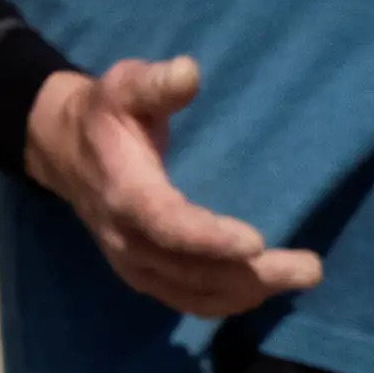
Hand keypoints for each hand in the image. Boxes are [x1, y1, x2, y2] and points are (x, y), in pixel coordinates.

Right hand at [18, 51, 314, 315]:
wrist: (63, 148)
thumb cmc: (105, 113)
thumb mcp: (123, 86)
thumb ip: (155, 83)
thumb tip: (189, 72)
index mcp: (123, 192)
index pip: (166, 224)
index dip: (208, 238)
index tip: (257, 243)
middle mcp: (126, 237)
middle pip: (191, 270)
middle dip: (252, 274)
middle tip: (310, 268)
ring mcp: (133, 262)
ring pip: (194, 292)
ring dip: (250, 291)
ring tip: (300, 276)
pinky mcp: (143, 274)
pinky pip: (187, 300)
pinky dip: (227, 301)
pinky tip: (265, 289)